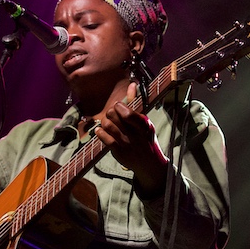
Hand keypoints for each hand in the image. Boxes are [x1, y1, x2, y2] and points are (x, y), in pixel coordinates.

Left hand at [95, 82, 169, 196]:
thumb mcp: (145, 122)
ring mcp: (127, 144)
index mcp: (144, 125)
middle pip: (114, 116)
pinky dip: (100, 132)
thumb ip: (136, 104)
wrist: (149, 164)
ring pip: (108, 126)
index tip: (117, 107)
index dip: (118, 107)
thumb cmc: (146, 139)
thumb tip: (131, 84)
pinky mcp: (119, 152)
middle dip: (110, 113)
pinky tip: (100, 130)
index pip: (128, 113)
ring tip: (107, 122)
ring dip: (104, 122)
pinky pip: (106, 139)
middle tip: (112, 115)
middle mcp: (136, 134)